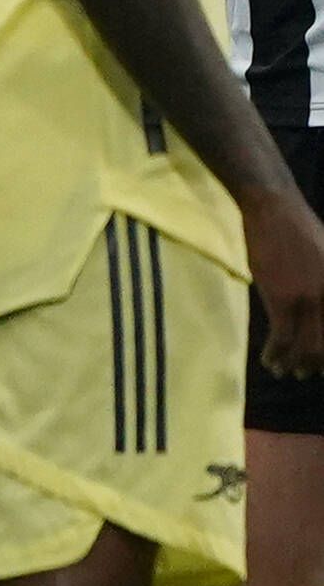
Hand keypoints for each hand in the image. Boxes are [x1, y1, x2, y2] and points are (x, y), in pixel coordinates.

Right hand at [243, 185, 323, 376]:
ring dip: (294, 364)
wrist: (275, 211)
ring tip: (285, 373)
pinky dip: (274, 354)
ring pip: (305, 346)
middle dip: (316, 364)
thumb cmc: (303, 231)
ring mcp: (309, 299)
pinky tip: (268, 360)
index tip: (322, 365)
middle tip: (307, 374)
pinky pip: (281, 337)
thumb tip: (320, 313)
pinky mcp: (282, 298)